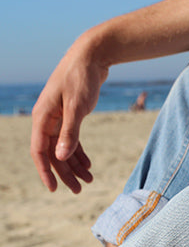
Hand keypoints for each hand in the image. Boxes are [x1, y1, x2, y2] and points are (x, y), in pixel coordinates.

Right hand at [31, 33, 108, 192]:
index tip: (55, 189)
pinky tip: (88, 164)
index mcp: (42, 118)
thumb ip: (69, 133)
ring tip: (88, 180)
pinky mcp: (71, 114)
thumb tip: (59, 158)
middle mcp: (47, 119)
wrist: (92, 56)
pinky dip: (79, 152)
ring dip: (75, 165)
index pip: (39, 151)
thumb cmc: (81, 78)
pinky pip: (72, 139)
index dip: (46, 172)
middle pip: (53, 153)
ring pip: (63, 148)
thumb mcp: (76, 107)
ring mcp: (58, 117)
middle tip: (79, 190)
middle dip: (65, 173)